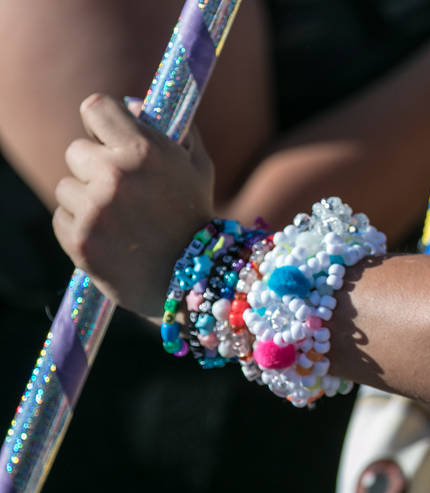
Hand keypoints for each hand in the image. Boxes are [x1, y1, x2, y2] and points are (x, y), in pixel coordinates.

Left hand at [53, 93, 214, 320]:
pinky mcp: (79, 239)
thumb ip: (172, 130)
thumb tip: (133, 105)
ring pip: (66, 187)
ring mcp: (93, 210)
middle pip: (76, 150)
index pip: (95, 107)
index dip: (100, 122)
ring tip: (120, 220)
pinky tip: (110, 238)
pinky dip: (81, 227)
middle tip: (121, 191)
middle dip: (94, 167)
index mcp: (144, 150)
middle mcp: (114, 175)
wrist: (193, 281)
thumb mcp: (198, 167)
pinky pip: (62, 217)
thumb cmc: (195, 218)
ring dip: (86, 200)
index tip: (108, 137)